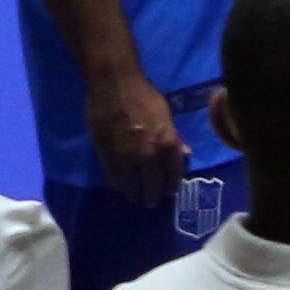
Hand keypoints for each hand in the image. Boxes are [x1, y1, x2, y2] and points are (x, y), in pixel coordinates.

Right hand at [81, 62, 186, 208]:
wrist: (114, 86)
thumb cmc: (145, 97)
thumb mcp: (167, 117)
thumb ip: (174, 139)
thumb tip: (184, 156)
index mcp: (167, 144)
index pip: (172, 176)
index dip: (170, 187)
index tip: (168, 193)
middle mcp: (147, 155)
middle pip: (151, 186)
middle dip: (151, 196)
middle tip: (150, 202)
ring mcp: (125, 157)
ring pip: (130, 185)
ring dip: (134, 193)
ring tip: (135, 197)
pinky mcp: (105, 154)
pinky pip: (113, 177)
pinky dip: (118, 184)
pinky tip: (121, 186)